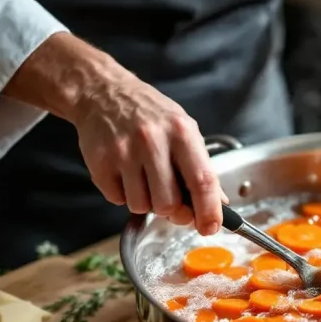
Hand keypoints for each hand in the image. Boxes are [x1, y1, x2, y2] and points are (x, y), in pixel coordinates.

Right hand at [73, 73, 226, 234]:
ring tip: (144, 179)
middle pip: (169, 203)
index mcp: (181, 132)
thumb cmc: (151, 116)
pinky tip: (125, 173)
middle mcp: (152, 141)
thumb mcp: (184, 132)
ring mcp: (123, 151)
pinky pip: (117, 200)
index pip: (202, 181)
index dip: (209, 211)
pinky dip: (123, 195)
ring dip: (146, 202)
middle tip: (171, 199)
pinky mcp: (99, 162)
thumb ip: (202, 168)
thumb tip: (220, 203)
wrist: (103, 93)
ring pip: (141, 206)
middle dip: (173, 210)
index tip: (210, 228)